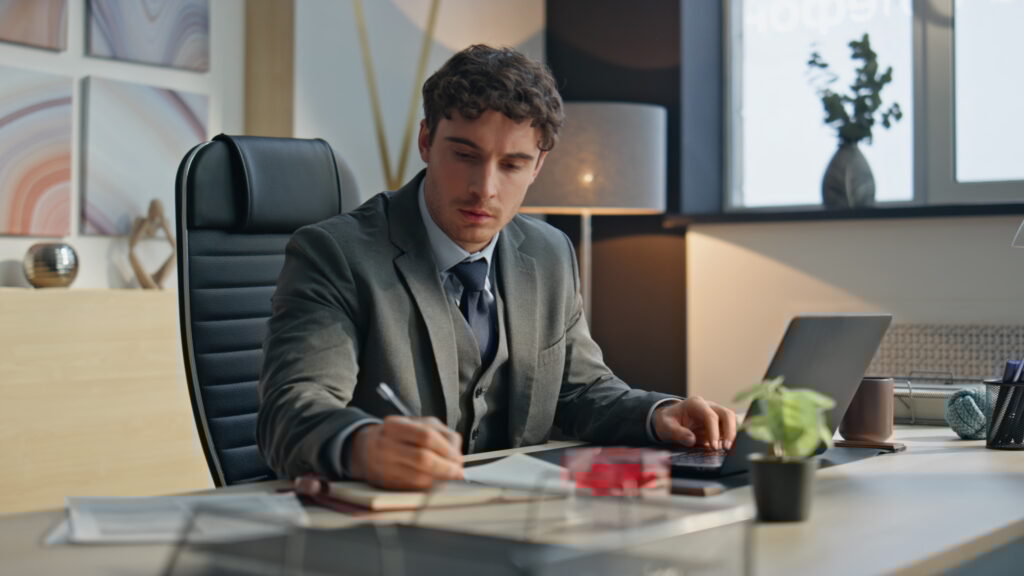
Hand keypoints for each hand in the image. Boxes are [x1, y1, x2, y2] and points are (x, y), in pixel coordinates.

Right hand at [348, 416, 462, 489]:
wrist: (364, 449)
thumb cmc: (399, 436)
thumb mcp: (418, 424)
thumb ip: (441, 435)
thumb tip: (457, 457)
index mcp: (394, 425)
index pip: (426, 436)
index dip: (447, 449)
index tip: (459, 459)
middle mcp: (385, 445)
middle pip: (423, 458)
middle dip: (446, 468)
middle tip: (458, 472)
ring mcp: (382, 466)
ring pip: (418, 477)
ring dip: (439, 480)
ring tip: (448, 477)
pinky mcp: (383, 483)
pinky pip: (412, 488)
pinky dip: (427, 487)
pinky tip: (433, 482)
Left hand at [653, 396, 736, 450]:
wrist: (668, 420)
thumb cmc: (667, 421)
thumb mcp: (665, 426)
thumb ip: (677, 433)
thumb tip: (691, 440)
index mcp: (695, 404)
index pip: (710, 416)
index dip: (714, 432)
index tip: (713, 446)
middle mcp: (707, 406)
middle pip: (727, 414)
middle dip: (730, 431)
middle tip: (726, 448)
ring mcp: (714, 413)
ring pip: (731, 420)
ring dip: (731, 434)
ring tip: (726, 449)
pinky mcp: (717, 423)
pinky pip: (727, 429)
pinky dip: (728, 438)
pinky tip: (724, 449)